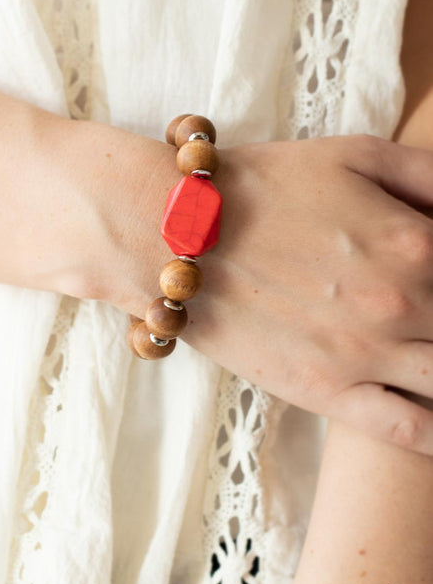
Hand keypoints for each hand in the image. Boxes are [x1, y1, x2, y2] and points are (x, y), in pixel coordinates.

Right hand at [158, 134, 432, 454]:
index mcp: (416, 244)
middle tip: (426, 313)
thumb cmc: (264, 186)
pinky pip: (409, 430)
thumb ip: (429, 175)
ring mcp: (366, 355)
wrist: (176, 233)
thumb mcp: (355, 154)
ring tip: (428, 353)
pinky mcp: (326, 391)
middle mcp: (402, 304)